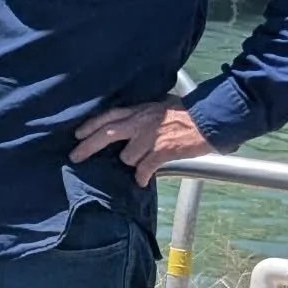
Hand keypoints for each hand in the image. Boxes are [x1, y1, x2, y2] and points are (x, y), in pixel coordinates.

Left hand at [71, 98, 213, 186]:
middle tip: (75, 157)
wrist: (211, 119)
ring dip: (133, 161)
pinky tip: (141, 180)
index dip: (91, 125)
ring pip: (127, 157)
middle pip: (106, 134)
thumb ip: (143, 115)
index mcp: (140, 110)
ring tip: (143, 160)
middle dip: (87, 147)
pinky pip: (143, 169)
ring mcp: (150, 137)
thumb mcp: (160, 107)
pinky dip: (141, 176)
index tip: (77, 134)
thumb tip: (130, 124)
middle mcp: (141, 122)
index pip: (109, 115)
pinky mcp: (161, 152)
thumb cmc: (189, 113)